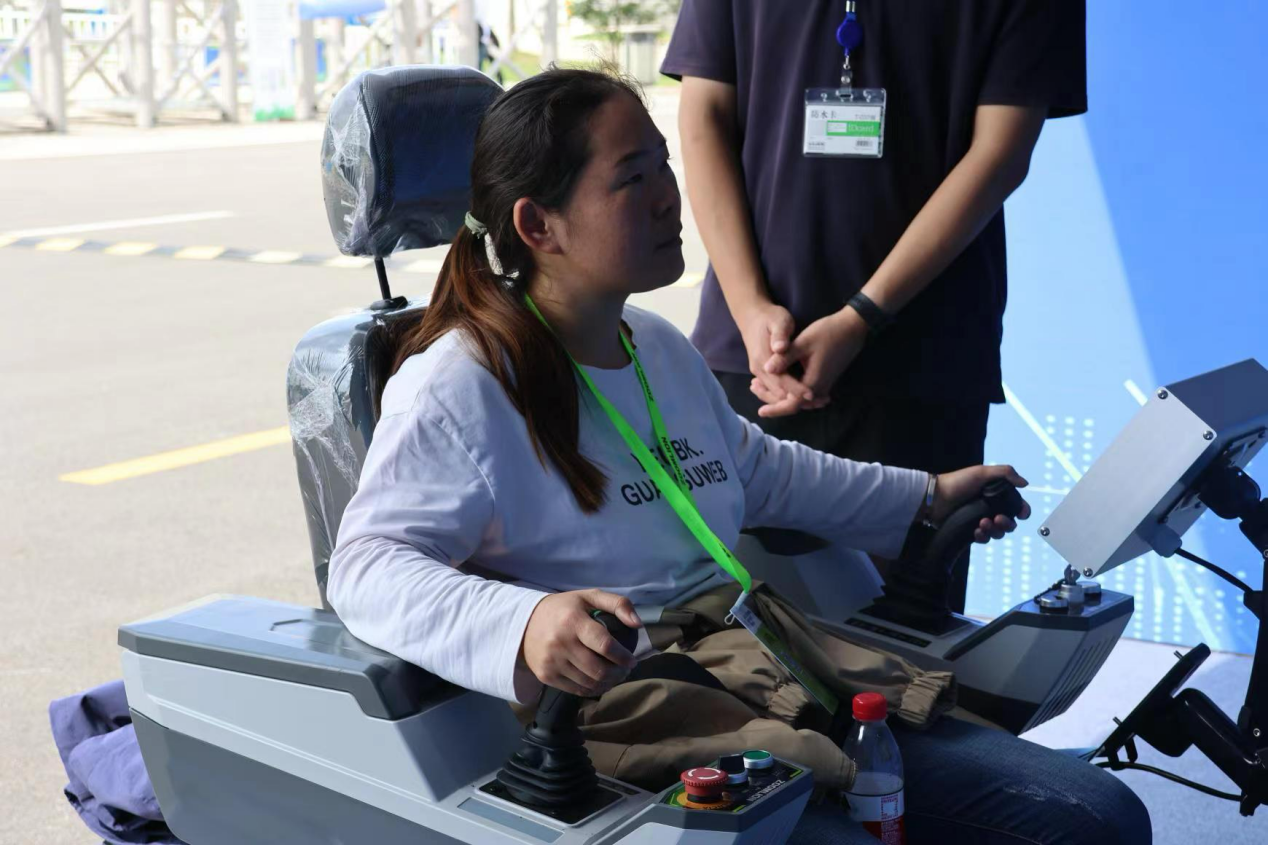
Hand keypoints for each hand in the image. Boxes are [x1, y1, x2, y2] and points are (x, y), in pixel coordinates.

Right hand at [521, 589, 641, 697]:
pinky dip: (593, 690)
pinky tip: (600, 683)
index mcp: (573, 621)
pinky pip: (576, 690)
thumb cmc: (564, 609)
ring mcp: (552, 661)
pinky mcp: (546, 675)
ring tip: (615, 676)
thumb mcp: (589, 597)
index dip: (623, 657)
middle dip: (619, 673)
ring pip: (589, 683)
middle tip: (625, 670)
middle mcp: (561, 642)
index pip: (605, 645)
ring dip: (608, 683)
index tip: (632, 660)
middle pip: (599, 669)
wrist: (525, 622)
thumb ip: (618, 604)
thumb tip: (638, 624)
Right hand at [735, 300, 818, 409]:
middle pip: (778, 394)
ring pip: (776, 394)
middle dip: (798, 400)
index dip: (797, 390)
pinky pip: (775, 389)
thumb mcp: (778, 321)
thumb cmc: (769, 318)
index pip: (781, 382)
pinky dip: (789, 395)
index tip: (813, 394)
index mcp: (763, 360)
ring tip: (817, 400)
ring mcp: (760, 373)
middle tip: (821, 402)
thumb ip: (779, 335)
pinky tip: (805, 394)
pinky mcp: (763, 373)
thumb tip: (780, 348)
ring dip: (794, 400)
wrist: (752, 317)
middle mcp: (759, 371)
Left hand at [754, 308, 867, 417]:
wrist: (852, 328)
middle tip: (754, 389)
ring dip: (782, 396)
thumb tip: (766, 369)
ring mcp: (824, 385)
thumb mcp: (803, 343)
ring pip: (800, 399)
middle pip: (795, 405)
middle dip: (774, 401)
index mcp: (813, 382)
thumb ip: (784, 358)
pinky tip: (782, 384)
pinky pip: (806, 393)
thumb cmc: (827, 333)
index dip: (775, 408)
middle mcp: (819, 388)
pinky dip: (793, 391)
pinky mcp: (826, 379)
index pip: (791, 404)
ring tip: (762, 386)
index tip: (760, 412)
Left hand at [931, 465, 1031, 541]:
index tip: (1021, 514)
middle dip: (1007, 523)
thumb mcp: (981, 472)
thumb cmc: (957, 482)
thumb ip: (1005, 473)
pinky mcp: (970, 530)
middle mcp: (990, 508)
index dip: (1022, 511)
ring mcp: (980, 520)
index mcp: (996, 494)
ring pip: (998, 533)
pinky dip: (983, 537)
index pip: (1016, 505)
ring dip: (995, 530)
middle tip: (997, 519)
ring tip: (982, 523)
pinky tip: (977, 532)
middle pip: (1010, 523)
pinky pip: (984, 539)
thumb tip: (1025, 483)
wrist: (934, 498)